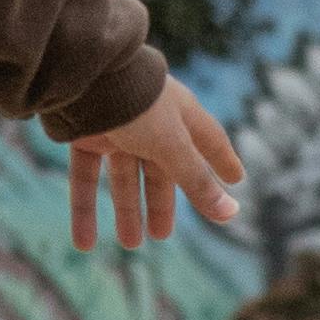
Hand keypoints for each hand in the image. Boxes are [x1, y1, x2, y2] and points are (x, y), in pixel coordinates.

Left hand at [64, 80, 246, 249]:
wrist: (83, 76)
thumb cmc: (136, 104)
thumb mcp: (171, 145)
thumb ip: (196, 180)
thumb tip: (230, 214)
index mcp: (180, 115)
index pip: (209, 142)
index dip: (222, 161)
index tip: (237, 179)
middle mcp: (150, 122)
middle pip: (160, 171)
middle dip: (161, 203)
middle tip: (161, 235)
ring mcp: (116, 129)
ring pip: (122, 177)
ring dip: (126, 211)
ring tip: (130, 244)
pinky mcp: (84, 136)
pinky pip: (86, 178)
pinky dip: (84, 210)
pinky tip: (83, 243)